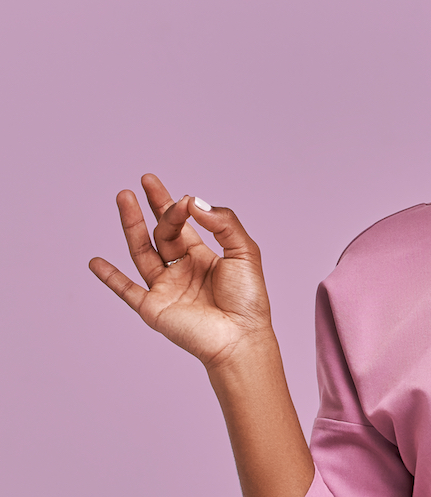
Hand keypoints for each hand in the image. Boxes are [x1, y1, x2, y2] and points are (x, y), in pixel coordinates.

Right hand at [89, 174, 273, 370]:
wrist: (240, 337)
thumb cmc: (248, 298)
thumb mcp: (244, 251)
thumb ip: (223, 223)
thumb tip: (194, 200)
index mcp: (204, 256)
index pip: (185, 224)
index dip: (181, 206)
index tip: (184, 197)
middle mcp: (182, 270)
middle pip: (163, 232)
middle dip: (155, 206)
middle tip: (146, 180)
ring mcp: (165, 288)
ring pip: (142, 251)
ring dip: (131, 225)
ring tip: (123, 197)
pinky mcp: (153, 307)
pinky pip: (126, 290)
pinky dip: (110, 277)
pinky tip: (95, 261)